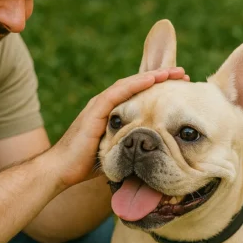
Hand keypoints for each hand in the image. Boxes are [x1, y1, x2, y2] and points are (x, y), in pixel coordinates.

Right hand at [50, 67, 189, 188]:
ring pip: (129, 84)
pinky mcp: (94, 111)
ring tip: (173, 72)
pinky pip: (118, 93)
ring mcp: (99, 106)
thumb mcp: (112, 152)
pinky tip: (152, 79)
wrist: (60, 170)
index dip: (158, 89)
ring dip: (152, 76)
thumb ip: (126, 146)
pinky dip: (135, 84)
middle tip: (182, 74)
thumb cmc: (83, 164)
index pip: (137, 94)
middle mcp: (105, 104)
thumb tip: (144, 155)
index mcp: (110, 113)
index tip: (179, 88)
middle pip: (136, 85)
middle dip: (160, 78)